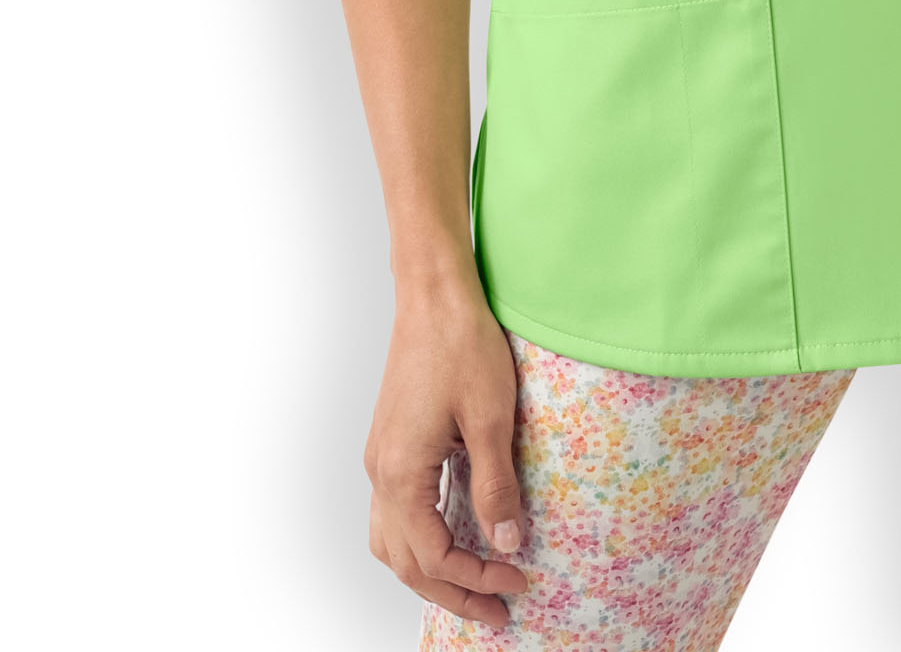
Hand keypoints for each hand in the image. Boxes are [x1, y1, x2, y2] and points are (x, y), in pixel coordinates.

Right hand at [364, 272, 530, 624]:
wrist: (432, 293)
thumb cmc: (460, 343)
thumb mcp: (491, 418)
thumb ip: (495, 486)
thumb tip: (506, 542)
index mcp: (402, 472)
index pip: (434, 556)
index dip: (477, 578)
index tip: (517, 581)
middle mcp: (381, 472)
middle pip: (406, 561)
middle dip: (451, 592)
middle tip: (496, 610)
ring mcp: (382, 457)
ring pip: (392, 541)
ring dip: (429, 572)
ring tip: (472, 585)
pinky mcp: (391, 442)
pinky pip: (396, 511)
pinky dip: (420, 538)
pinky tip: (453, 534)